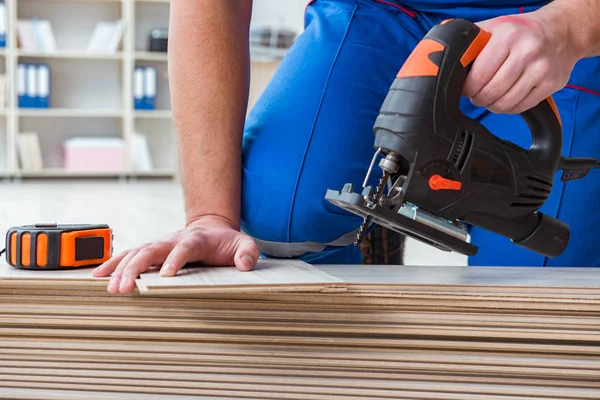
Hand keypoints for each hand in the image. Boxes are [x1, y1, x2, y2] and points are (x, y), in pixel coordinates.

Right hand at [92, 216, 259, 293]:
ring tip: (108, 286)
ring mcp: (159, 244)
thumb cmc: (227, 242)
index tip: (166, 275)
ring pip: (136, 253)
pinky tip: (98, 276)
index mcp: (195, 239)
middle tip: (124, 288)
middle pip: (151, 250)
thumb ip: (248, 252)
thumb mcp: (244, 244)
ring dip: (120, 269)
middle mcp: (172, 239)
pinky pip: (129, 255)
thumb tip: (246, 263)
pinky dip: (113, 264)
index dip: (175, 260)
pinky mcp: (151, 250)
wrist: (212, 228)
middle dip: (136, 268)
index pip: (184, 248)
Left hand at [463, 7, 580, 113]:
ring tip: (490, 98)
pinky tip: (505, 98)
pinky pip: (520, 107)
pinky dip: (508, 108)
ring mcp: (541, 69)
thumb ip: (472, 43)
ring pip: (504, 103)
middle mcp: (527, 52)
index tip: (465, 89)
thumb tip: (447, 62)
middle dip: (478, 98)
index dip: (467, 88)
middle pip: (490, 92)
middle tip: (476, 95)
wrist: (563, 31)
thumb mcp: (495, 27)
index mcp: (508, 36)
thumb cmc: (522, 31)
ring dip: (492, 105)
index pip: (478, 76)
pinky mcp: (551, 84)